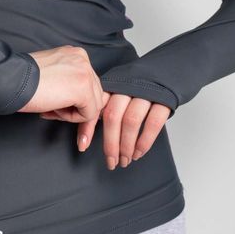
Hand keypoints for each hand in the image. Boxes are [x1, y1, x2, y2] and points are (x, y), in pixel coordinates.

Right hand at [17, 45, 105, 150]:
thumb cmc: (24, 79)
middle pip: (94, 94)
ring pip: (93, 105)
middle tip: (51, 109)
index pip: (89, 83)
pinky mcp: (83, 88)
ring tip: (50, 108)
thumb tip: (82, 101)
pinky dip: (71, 118)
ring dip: (71, 113)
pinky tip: (52, 108)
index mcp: (75, 54)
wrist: (11, 80)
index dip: (74, 99)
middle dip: (75, 108)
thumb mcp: (53, 74)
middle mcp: (82, 59)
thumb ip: (69, 81)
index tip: (59, 105)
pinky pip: (89, 114)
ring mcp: (85, 72)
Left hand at [39, 90, 171, 166]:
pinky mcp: (161, 101)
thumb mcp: (113, 90)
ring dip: (126, 145)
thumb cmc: (132, 85)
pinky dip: (144, 141)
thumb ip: (98, 103)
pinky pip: (152, 123)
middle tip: (110, 162)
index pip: (96, 106)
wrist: (162, 71)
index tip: (82, 146)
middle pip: (113, 116)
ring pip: (131, 121)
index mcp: (111, 86)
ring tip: (124, 161)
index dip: (87, 127)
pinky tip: (138, 153)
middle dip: (110, 143)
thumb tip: (72, 120)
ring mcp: (143, 94)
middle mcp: (125, 88)